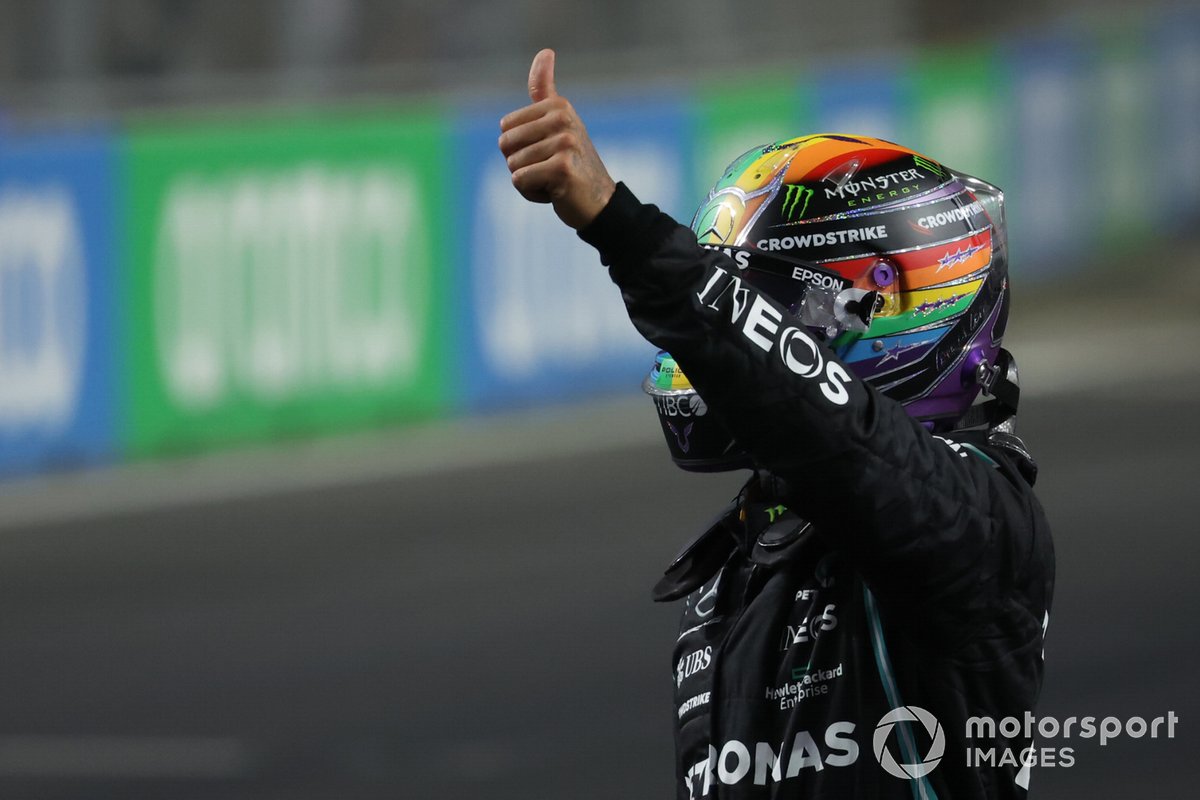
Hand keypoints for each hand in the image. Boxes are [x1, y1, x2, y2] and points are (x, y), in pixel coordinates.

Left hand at [499, 49, 616, 229]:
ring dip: (528, 181)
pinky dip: (531, 194)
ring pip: (513, 166)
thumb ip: (545, 89)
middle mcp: (563, 120)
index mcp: (558, 106)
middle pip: (505, 145)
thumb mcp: (558, 122)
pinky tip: (554, 193)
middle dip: (520, 165)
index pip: (505, 128)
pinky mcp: (562, 168)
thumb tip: (545, 51)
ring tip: (554, 182)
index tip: (546, 153)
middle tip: (548, 170)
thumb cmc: (572, 164)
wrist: (600, 203)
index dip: (518, 148)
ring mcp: (565, 143)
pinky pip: (519, 181)